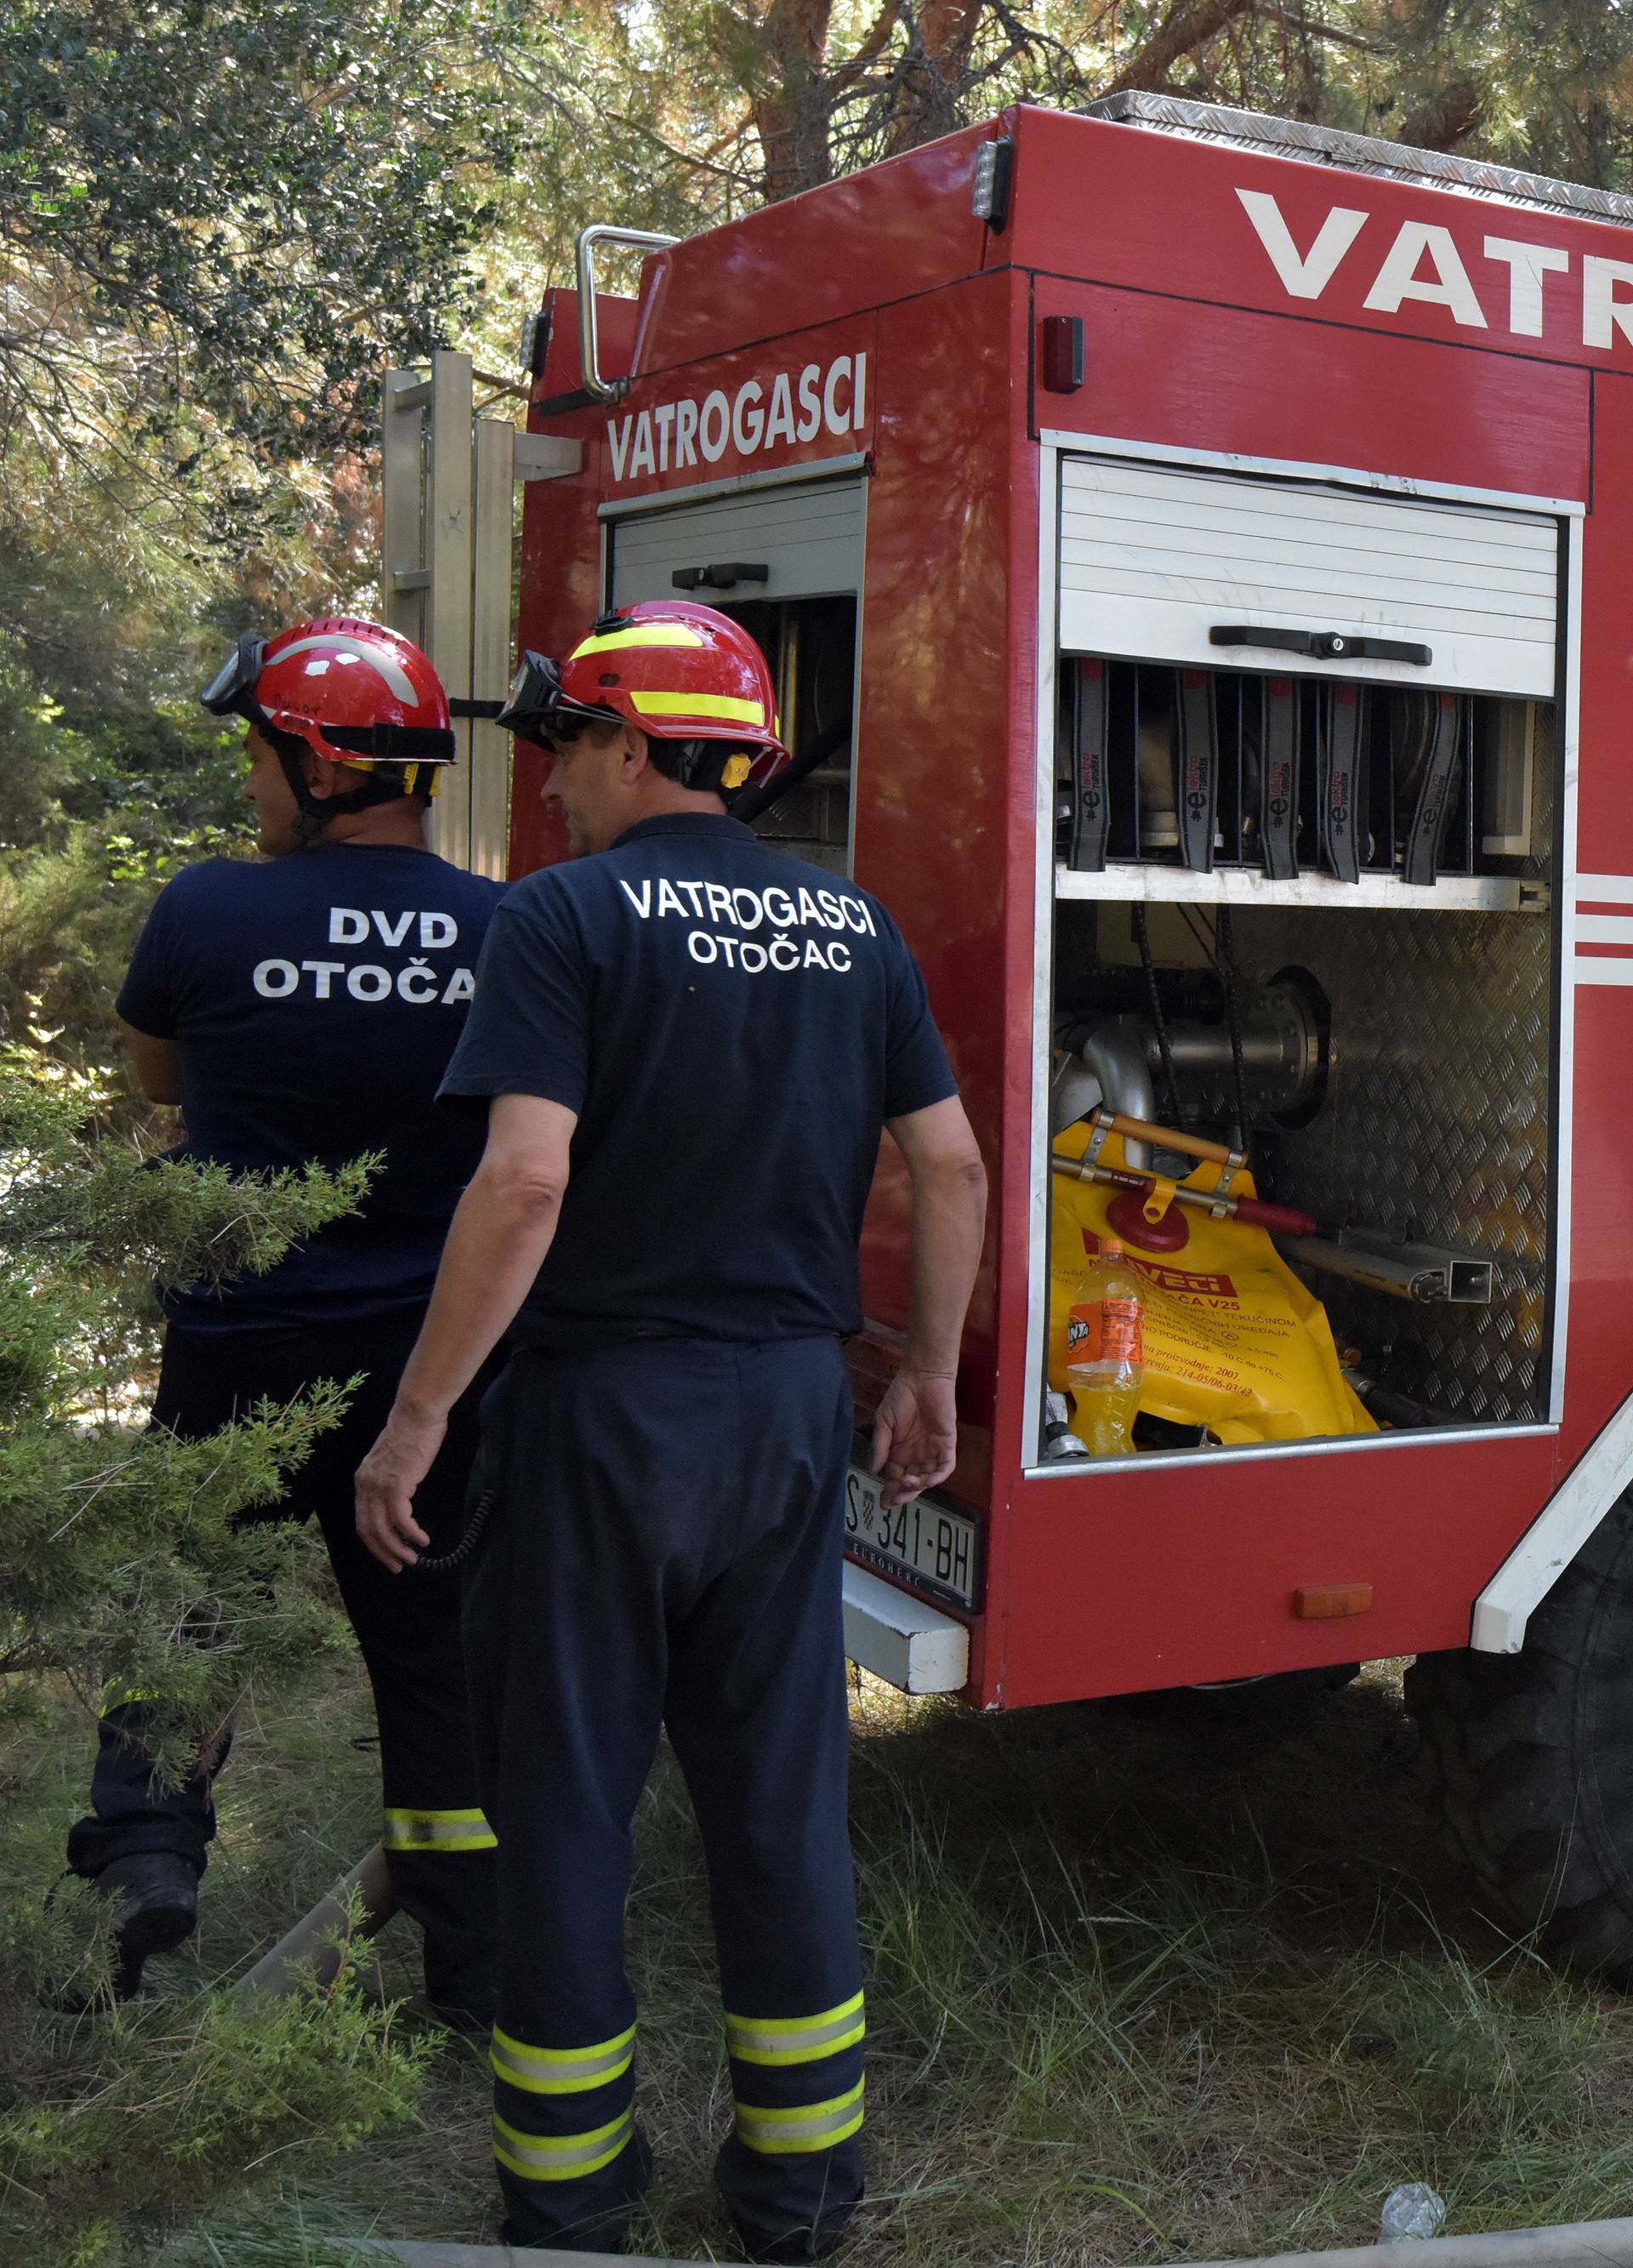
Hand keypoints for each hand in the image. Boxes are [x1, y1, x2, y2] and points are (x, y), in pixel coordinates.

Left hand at [355, 1404, 447, 1570]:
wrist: (417, 1415)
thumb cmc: (411, 1433)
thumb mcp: (393, 1460)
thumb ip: (390, 1479)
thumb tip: (400, 1498)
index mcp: (363, 1480)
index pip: (362, 1519)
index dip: (374, 1542)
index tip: (388, 1554)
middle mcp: (366, 1485)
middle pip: (368, 1529)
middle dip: (383, 1552)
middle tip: (398, 1566)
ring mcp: (379, 1486)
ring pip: (383, 1529)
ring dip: (397, 1548)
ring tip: (412, 1559)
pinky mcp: (396, 1486)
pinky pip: (401, 1519)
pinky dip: (411, 1534)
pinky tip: (422, 1540)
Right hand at [870, 1367, 957, 1508]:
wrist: (922, 1378)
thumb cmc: (900, 1396)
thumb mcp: (883, 1422)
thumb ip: (880, 1446)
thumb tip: (874, 1470)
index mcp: (899, 1451)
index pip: (895, 1477)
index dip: (890, 1491)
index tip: (883, 1504)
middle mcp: (916, 1454)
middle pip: (912, 1482)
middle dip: (904, 1494)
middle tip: (895, 1500)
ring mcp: (932, 1450)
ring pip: (928, 1478)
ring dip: (918, 1486)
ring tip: (907, 1484)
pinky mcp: (947, 1444)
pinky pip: (945, 1466)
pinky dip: (938, 1476)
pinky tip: (927, 1480)